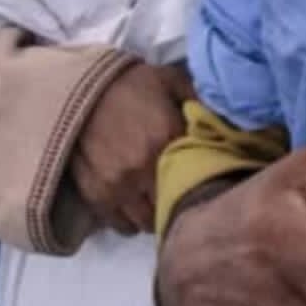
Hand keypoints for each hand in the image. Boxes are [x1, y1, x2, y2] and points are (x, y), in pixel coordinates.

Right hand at [69, 61, 193, 235]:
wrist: (82, 88)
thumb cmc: (131, 84)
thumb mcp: (171, 80)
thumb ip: (198, 101)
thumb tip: (224, 120)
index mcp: (168, 137)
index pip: (197, 175)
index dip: (203, 179)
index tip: (205, 179)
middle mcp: (145, 167)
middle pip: (173, 204)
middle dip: (179, 200)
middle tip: (181, 193)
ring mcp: (119, 185)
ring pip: (148, 222)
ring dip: (155, 215)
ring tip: (158, 202)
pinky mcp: (96, 195)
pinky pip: (121, 226)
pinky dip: (131, 221)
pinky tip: (136, 207)